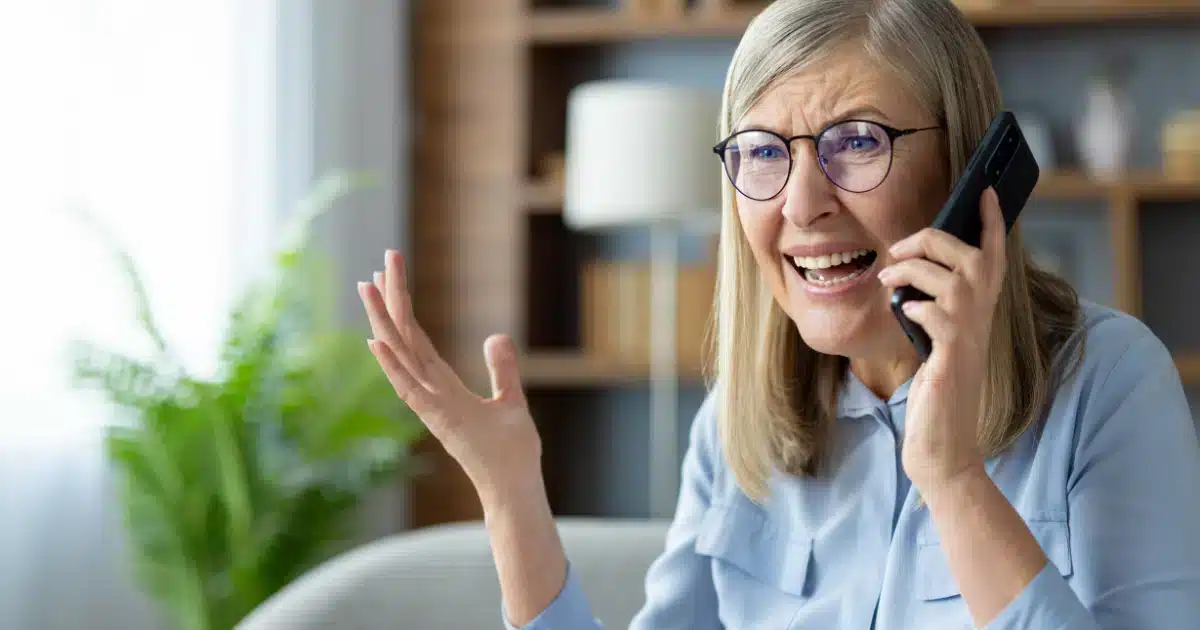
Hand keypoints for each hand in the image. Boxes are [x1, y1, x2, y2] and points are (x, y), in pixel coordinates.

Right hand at [358, 249, 542, 503]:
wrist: (514, 489)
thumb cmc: (512, 452)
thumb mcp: (512, 400)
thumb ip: (503, 368)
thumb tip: (496, 335)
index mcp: (442, 387)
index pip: (418, 339)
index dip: (403, 307)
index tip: (389, 276)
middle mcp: (429, 393)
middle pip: (405, 338)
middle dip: (392, 300)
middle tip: (382, 261)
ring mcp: (431, 406)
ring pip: (402, 355)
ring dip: (385, 321)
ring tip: (369, 285)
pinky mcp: (439, 419)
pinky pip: (409, 387)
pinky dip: (392, 366)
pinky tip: (376, 340)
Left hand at [877, 188, 1005, 492]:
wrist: (943, 449)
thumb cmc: (936, 397)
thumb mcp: (935, 344)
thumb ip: (931, 311)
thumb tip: (906, 276)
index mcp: (978, 315)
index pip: (994, 258)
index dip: (993, 224)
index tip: (986, 192)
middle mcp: (982, 323)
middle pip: (972, 257)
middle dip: (933, 240)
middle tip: (897, 251)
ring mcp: (969, 341)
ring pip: (952, 280)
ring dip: (913, 271)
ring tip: (889, 281)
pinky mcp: (951, 360)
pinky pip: (937, 317)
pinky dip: (915, 308)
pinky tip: (905, 316)